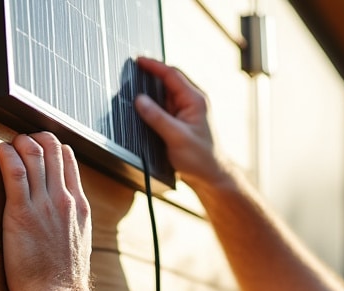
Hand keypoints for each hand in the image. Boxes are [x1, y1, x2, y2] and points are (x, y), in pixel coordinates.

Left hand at [0, 132, 92, 290]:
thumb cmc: (63, 282)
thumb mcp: (78, 246)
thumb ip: (71, 225)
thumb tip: (63, 222)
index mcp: (79, 207)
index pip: (69, 160)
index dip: (52, 146)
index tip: (38, 147)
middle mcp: (64, 199)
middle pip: (52, 149)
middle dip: (34, 138)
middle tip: (19, 141)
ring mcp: (44, 204)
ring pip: (34, 153)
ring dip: (18, 142)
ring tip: (7, 146)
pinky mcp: (21, 212)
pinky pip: (14, 170)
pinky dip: (5, 154)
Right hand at [134, 57, 230, 187]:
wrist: (211, 176)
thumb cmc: (201, 158)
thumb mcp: (176, 137)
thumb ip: (157, 118)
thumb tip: (139, 100)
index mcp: (195, 100)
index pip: (172, 74)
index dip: (154, 66)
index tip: (138, 60)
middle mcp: (192, 102)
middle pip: (168, 81)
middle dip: (150, 76)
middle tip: (131, 72)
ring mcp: (186, 111)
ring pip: (165, 94)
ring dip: (150, 92)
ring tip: (132, 89)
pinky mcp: (181, 121)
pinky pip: (164, 107)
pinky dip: (153, 105)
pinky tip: (142, 108)